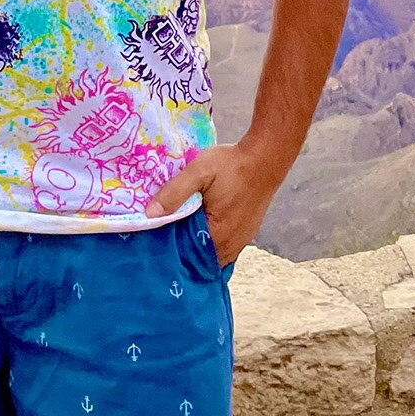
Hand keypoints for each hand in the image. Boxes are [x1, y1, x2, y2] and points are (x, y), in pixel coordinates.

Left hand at [144, 140, 284, 266]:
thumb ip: (174, 193)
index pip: (186, 256)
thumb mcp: (199, 172)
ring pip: (211, 252)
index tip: (152, 241)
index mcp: (217, 236)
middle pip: (199, 257)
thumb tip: (149, 214)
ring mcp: (240, 241)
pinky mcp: (245, 233)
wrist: (265, 157)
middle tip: (161, 235)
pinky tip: (198, 226)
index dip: (169, 250)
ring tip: (177, 231)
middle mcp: (230, 246)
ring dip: (196, 245)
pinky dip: (209, 240)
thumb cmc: (232, 165)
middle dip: (181, 249)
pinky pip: (222, 246)